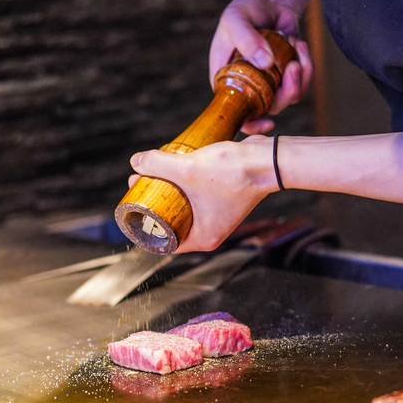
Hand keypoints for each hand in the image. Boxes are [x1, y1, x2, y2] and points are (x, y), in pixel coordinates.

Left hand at [128, 136, 277, 252]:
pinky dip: (185, 186)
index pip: (165, 241)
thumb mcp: (187, 169)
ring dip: (170, 192)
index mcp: (204, 237)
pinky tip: (173, 169)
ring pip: (185, 206)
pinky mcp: (225, 198)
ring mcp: (220, 215)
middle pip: (173, 221)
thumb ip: (158, 164)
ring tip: (152, 174)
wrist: (269, 161)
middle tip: (140, 185)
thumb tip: (135, 161)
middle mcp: (212, 230)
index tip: (133, 207)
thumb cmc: (233, 173)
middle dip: (154, 204)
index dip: (145, 225)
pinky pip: (197, 196)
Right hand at [209, 0, 314, 134]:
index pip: (237, 114)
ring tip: (298, 47)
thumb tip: (266, 63)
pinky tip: (300, 45)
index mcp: (228, 82)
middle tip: (293, 65)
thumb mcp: (235, 19)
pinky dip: (306, 65)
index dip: (252, 125)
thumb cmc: (244, 10)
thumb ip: (246, 39)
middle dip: (287, 91)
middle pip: (270, 108)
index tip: (268, 122)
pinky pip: (302, 82)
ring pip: (290, 97)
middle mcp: (249, 87)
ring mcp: (270, 83)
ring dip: (301, 76)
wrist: (266, 1)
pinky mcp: (287, 76)